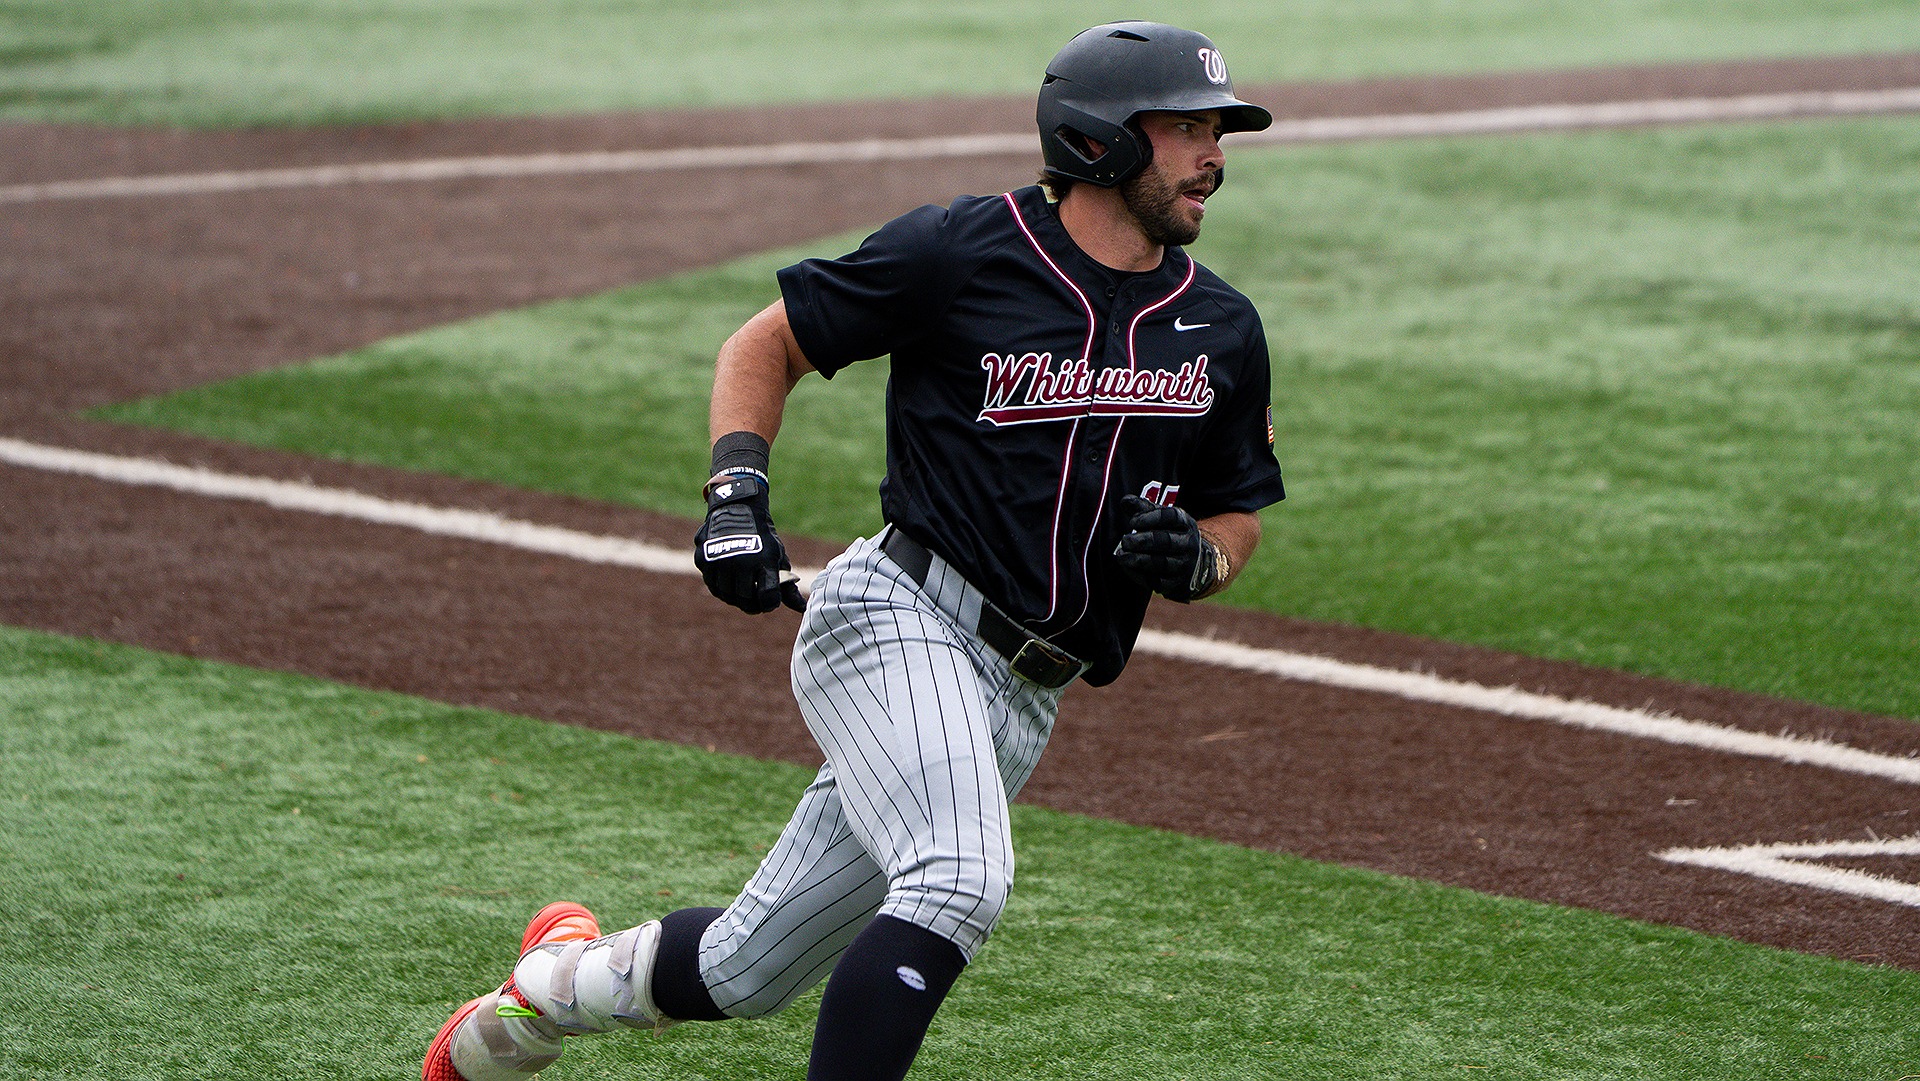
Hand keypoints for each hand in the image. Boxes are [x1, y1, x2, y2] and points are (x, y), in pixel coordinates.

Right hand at [694, 472, 805, 613]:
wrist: (737, 507)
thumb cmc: (762, 536)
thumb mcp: (777, 556)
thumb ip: (787, 585)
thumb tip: (801, 608)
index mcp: (764, 561)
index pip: (768, 598)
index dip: (770, 604)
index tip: (770, 602)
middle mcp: (740, 561)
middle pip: (745, 600)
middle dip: (753, 605)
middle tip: (756, 602)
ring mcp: (719, 560)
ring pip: (727, 595)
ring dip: (735, 598)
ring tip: (742, 592)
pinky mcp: (703, 559)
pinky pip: (712, 585)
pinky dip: (721, 588)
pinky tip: (729, 583)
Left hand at [1112, 494, 1219, 601]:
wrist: (1197, 564)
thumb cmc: (1171, 534)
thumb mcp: (1163, 519)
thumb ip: (1143, 508)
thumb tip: (1125, 501)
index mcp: (1185, 523)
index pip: (1170, 517)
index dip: (1150, 518)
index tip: (1133, 522)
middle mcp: (1188, 543)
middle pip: (1165, 541)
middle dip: (1142, 541)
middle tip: (1125, 541)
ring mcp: (1184, 564)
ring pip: (1161, 563)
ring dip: (1138, 560)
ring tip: (1122, 555)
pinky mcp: (1177, 583)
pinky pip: (1157, 581)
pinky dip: (1139, 575)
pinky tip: (1128, 568)